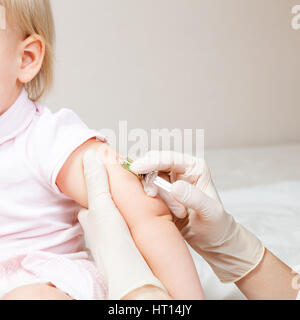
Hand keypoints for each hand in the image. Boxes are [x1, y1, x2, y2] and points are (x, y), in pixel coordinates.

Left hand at [78, 150, 165, 298]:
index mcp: (89, 218)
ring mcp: (111, 238)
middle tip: (122, 186)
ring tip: (133, 198)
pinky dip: (131, 219)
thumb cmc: (113, 240)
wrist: (129, 269)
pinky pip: (126, 226)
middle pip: (101, 208)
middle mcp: (97, 229)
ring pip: (114, 217)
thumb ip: (96, 181)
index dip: (94, 184)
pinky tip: (140, 217)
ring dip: (122, 208)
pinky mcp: (125, 244)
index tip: (103, 173)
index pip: (88, 198)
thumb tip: (90, 156)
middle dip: (110, 197)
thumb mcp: (102, 204)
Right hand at [131, 151, 220, 218]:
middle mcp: (180, 171)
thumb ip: (195, 198)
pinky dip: (150, 201)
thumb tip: (175, 187)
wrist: (211, 239)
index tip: (138, 168)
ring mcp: (169, 183)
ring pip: (149, 180)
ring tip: (177, 212)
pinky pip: (147, 192)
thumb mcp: (210, 212)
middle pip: (154, 165)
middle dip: (150, 179)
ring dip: (156, 195)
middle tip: (152, 195)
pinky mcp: (161, 195)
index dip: (152, 162)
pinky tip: (163, 211)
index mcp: (194, 167)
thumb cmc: (216, 224)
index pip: (170, 158)